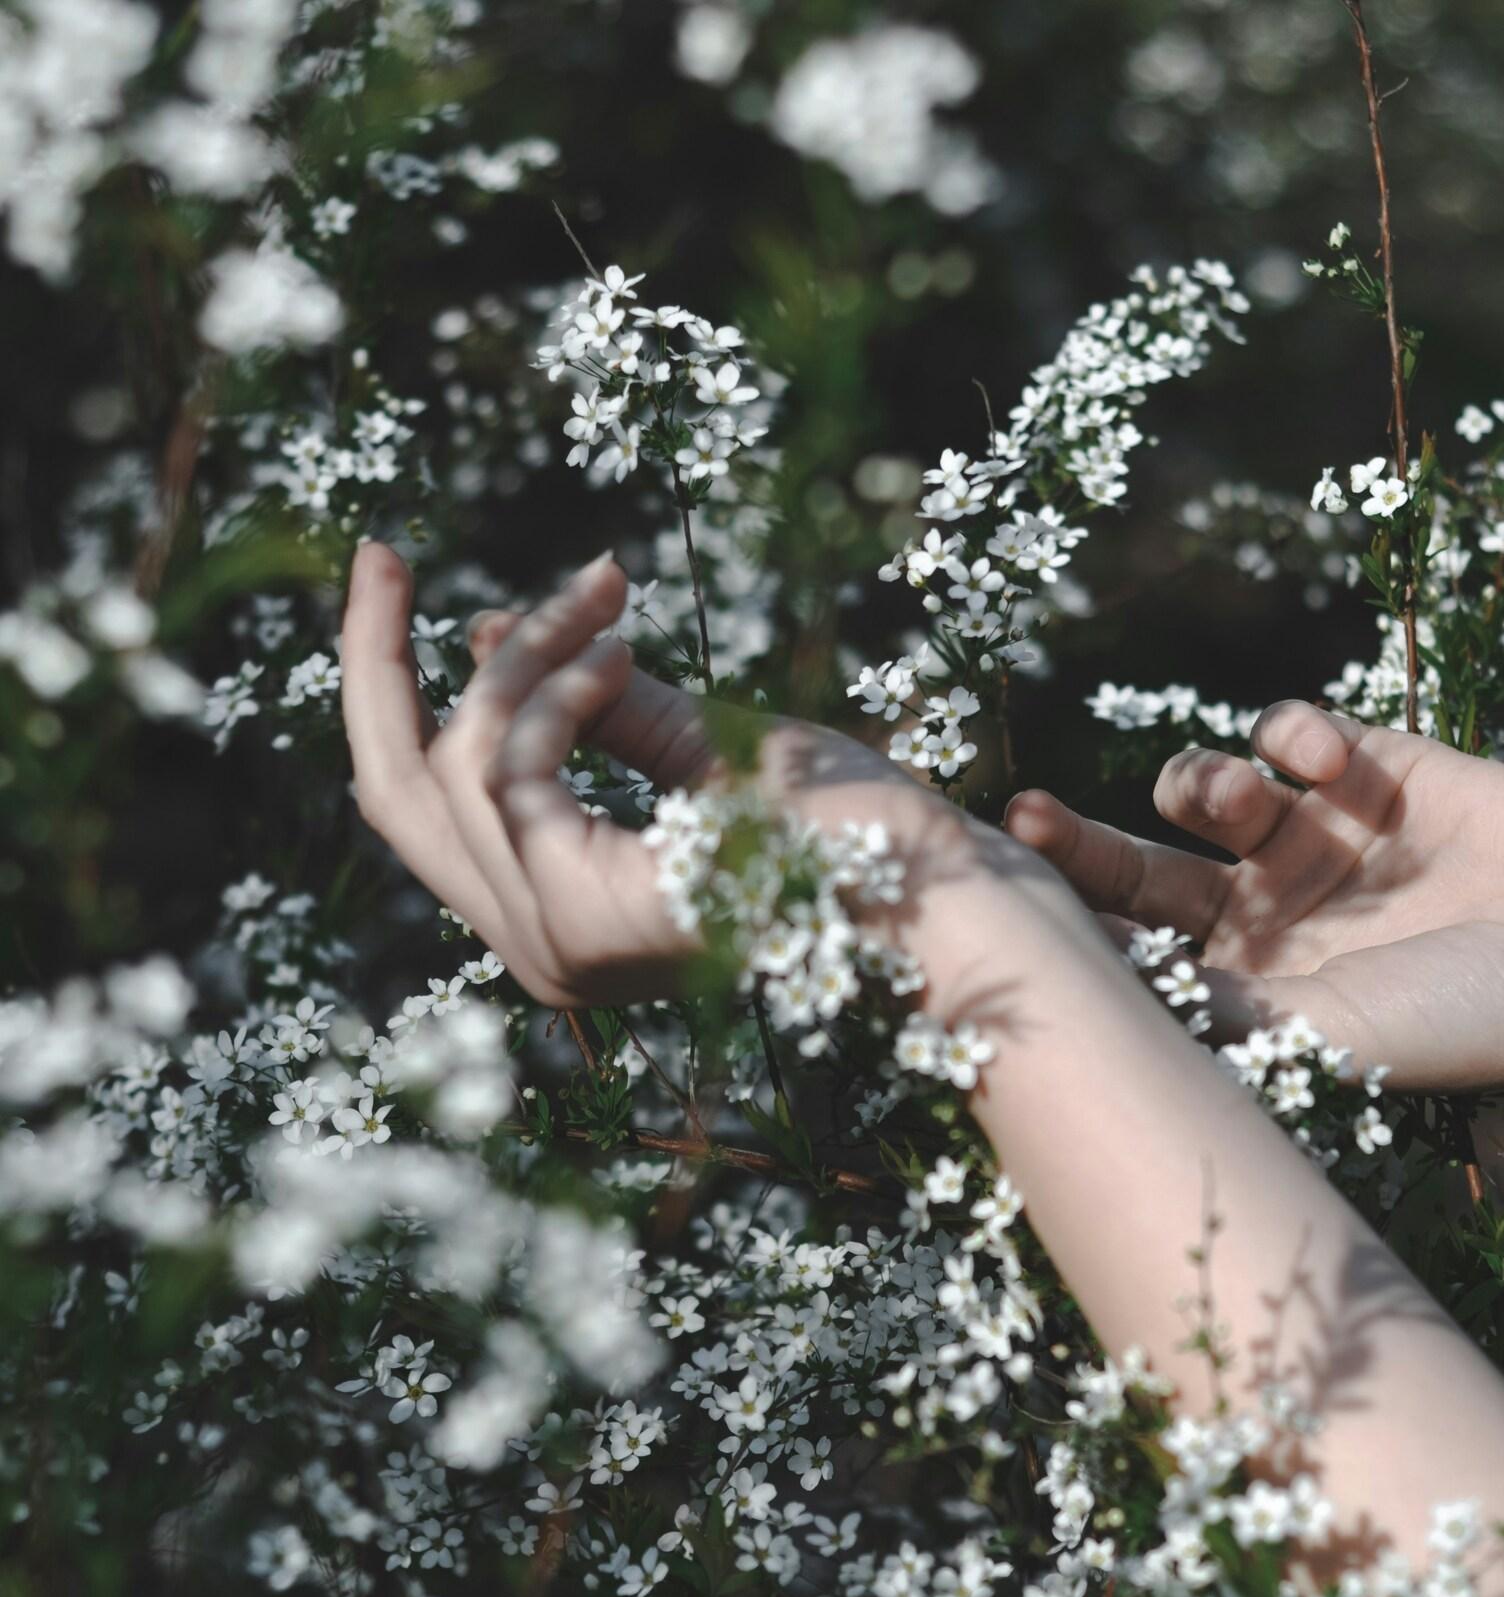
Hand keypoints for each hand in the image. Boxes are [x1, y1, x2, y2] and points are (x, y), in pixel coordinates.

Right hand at [340, 542, 1069, 1015]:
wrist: (942, 893)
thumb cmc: (848, 831)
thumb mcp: (703, 751)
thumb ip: (595, 709)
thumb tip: (487, 631)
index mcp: (565, 918)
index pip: (431, 813)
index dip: (409, 698)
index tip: (426, 597)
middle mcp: (539, 948)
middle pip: (392, 794)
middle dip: (373, 663)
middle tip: (375, 554)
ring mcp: (557, 941)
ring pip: (454, 765)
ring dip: (522, 657)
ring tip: (602, 597)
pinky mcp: (588, 912)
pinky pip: (512, 771)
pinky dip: (553, 690)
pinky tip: (611, 645)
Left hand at [1005, 700, 1503, 1088]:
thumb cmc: (1466, 1014)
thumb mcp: (1329, 1033)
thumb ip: (1219, 1012)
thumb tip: (1098, 1000)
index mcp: (1241, 978)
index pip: (1130, 948)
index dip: (1072, 924)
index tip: (1010, 909)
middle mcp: (1259, 906)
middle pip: (1133, 865)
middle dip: (1075, 843)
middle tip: (1021, 820)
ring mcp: (1307, 833)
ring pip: (1199, 785)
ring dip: (1199, 781)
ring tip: (1238, 798)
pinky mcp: (1364, 765)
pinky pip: (1289, 728)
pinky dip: (1292, 732)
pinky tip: (1328, 762)